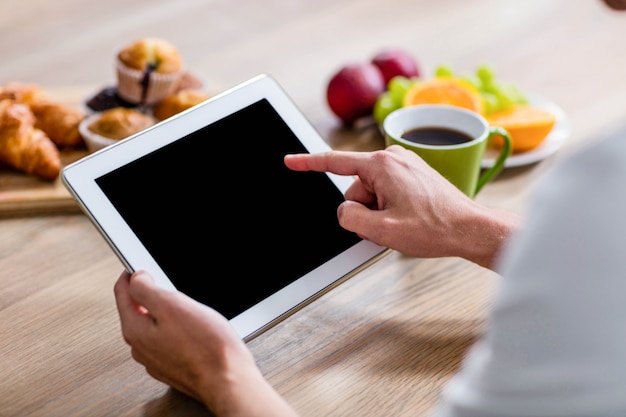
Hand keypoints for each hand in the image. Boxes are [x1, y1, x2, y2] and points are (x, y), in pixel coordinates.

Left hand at [114, 270, 298, 416]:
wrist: (227, 378)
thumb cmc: (206, 345)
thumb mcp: (173, 305)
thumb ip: (146, 289)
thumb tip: (136, 278)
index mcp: (135, 329)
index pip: (122, 293)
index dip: (131, 274)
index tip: (139, 267)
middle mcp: (140, 347)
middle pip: (136, 310)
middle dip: (149, 294)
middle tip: (167, 284)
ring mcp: (155, 359)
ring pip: (152, 326)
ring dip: (163, 313)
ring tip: (184, 307)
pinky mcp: (172, 366)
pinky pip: (166, 341)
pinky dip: (174, 330)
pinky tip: (192, 329)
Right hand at [284, 145, 521, 267]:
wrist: (470, 228)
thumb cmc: (434, 228)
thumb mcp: (383, 230)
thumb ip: (351, 218)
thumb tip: (345, 211)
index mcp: (382, 165)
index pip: (334, 162)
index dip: (308, 163)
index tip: (289, 161)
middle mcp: (393, 157)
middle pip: (356, 187)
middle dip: (365, 208)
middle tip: (390, 223)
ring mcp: (405, 164)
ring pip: (372, 191)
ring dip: (380, 210)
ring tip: (405, 221)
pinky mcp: (413, 173)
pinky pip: (387, 190)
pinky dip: (390, 206)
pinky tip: (409, 217)